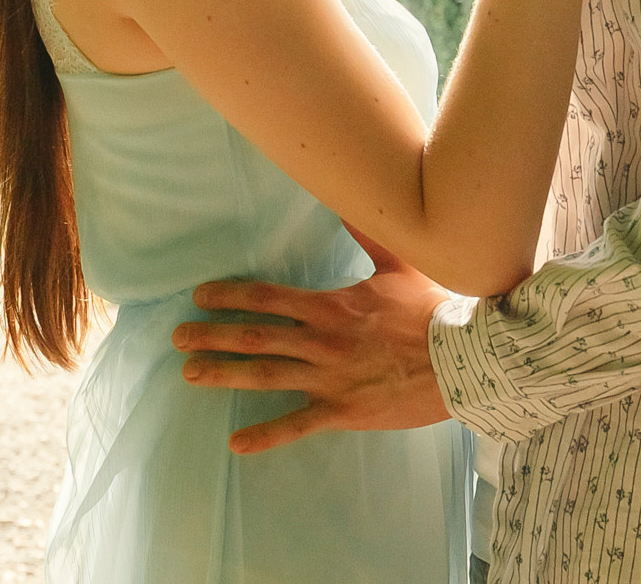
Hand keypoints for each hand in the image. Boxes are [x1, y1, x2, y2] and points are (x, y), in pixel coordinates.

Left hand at [170, 231, 451, 453]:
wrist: (463, 362)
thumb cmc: (433, 313)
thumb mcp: (399, 265)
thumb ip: (368, 233)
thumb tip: (349, 196)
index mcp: (330, 306)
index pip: (268, 297)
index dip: (231, 296)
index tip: (201, 296)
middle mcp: (321, 341)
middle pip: (255, 336)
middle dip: (212, 335)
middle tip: (177, 336)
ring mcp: (329, 379)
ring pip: (265, 375)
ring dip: (223, 375)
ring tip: (189, 373)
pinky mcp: (343, 411)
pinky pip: (297, 425)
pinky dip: (265, 435)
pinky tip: (235, 444)